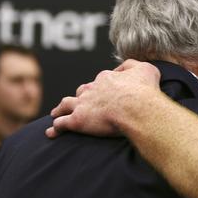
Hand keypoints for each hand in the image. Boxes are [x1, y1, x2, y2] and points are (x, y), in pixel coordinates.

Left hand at [46, 60, 160, 137]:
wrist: (136, 109)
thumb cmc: (144, 91)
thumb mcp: (146, 70)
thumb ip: (133, 66)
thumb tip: (124, 68)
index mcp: (106, 78)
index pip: (101, 81)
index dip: (103, 87)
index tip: (106, 94)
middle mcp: (92, 89)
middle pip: (82, 91)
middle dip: (80, 97)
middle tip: (79, 103)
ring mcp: (83, 104)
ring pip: (66, 104)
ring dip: (60, 109)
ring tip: (55, 113)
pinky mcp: (78, 120)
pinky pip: (61, 124)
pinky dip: (55, 127)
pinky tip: (51, 132)